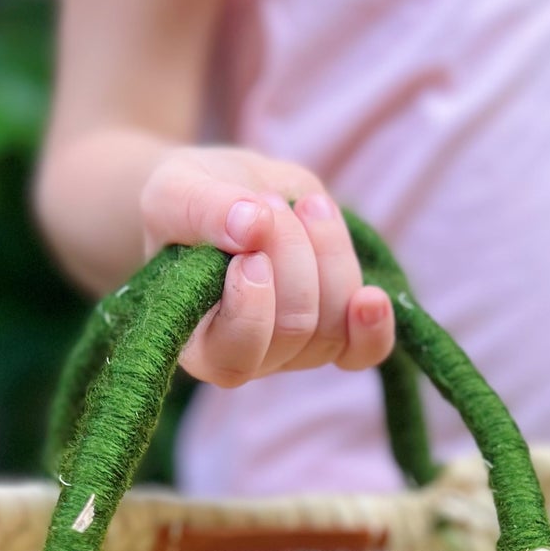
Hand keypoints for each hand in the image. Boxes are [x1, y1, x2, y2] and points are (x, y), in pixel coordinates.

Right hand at [139, 146, 394, 386]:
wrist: (228, 193)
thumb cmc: (191, 204)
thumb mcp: (177, 192)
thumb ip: (202, 209)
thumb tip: (252, 224)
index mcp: (198, 342)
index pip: (234, 356)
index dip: (252, 308)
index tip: (250, 249)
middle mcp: (248, 358)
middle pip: (294, 328)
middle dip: (291, 253)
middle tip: (269, 202)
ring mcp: (296, 350)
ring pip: (333, 324)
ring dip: (328, 253)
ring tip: (305, 205)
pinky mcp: (336, 333)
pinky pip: (363, 351)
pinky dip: (372, 325)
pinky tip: (372, 298)